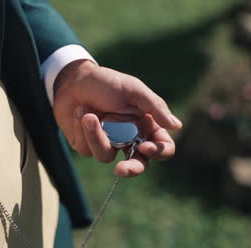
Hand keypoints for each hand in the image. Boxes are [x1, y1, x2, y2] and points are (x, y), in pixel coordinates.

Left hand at [53, 60, 181, 176]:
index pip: (162, 146)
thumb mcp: (133, 90)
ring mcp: (107, 143)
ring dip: (95, 134)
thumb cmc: (106, 82)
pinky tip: (80, 111)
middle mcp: (129, 137)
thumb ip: (154, 107)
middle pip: (137, 163)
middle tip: (121, 170)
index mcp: (146, 125)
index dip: (158, 152)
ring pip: (106, 156)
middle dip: (131, 169)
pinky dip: (81, 128)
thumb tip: (177, 126)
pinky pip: (87, 148)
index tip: (144, 147)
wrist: (74, 79)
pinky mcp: (87, 145)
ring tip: (86, 112)